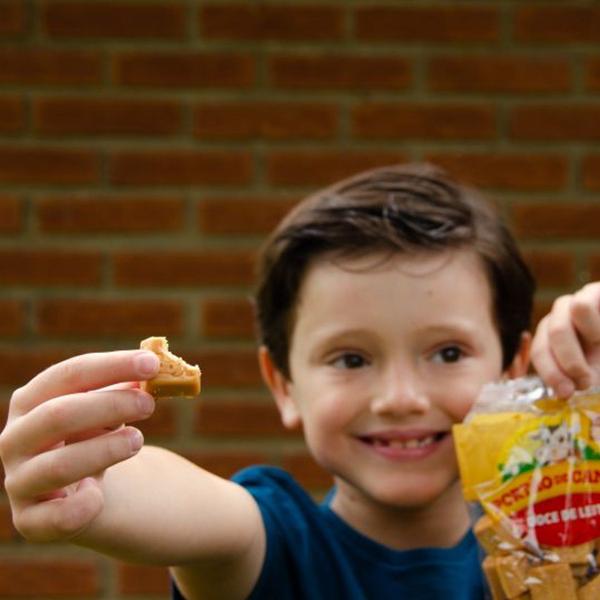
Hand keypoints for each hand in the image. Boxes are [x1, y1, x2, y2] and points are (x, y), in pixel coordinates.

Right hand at [0, 350, 158, 542]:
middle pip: (58, 415)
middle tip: (149, 404)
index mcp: (32, 400)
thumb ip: (129, 387)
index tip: (152, 363)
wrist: (82, 488)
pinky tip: (99, 496)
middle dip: (110, 405)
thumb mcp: (110, 407)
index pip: (69, 374)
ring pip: (58, 466)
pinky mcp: (30, 521)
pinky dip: (80, 507)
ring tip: (138, 440)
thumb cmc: (96, 433)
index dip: (112, 366)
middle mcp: (16, 438)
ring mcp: (19, 480)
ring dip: (104, 450)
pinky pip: (52, 519)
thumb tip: (157, 365)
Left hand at [531, 283, 599, 396]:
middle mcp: (558, 318)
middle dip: (566, 365)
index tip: (566, 393)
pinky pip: (581, 306)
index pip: (540, 353)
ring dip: (577, 348)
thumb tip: (563, 396)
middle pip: (549, 339)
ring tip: (598, 352)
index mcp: (551, 338)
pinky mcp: (592, 291)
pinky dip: (593, 327)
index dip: (551, 374)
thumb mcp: (593, 373)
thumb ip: (579, 381)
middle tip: (585, 382)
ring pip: (559, 326)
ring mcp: (573, 302)